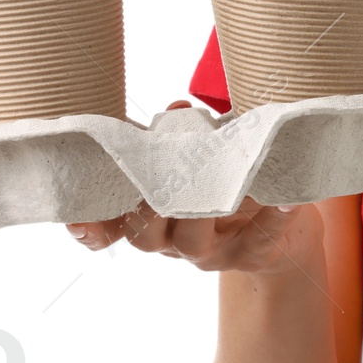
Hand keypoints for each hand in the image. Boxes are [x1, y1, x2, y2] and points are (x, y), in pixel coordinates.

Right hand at [62, 100, 323, 274]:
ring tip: (215, 180)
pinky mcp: (253, 254)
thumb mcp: (198, 162)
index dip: (90, 225)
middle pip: (144, 236)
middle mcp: (173, 241)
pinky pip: (260, 239)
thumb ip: (178, 136)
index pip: (110, 226)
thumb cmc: (227, 186)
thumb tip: (178, 107)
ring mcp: (212, 253)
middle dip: (145, 209)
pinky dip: (272, 217)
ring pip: (193, 241)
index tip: (79, 217)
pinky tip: (283, 197)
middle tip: (155, 180)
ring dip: (201, 210)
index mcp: (151, 218)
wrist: (281, 234)